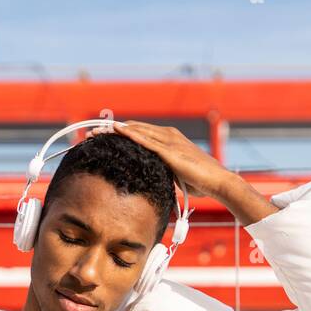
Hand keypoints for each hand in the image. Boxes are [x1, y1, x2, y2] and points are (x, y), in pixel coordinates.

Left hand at [90, 119, 276, 223]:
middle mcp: (168, 135)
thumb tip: (154, 181)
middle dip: (112, 130)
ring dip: (115, 130)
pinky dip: (130, 134)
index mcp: (169, 140)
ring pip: (137, 131)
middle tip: (92, 132)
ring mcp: (169, 141)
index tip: (103, 136)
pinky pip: (146, 139)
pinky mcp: (170, 150)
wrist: (218, 181)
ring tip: (96, 131)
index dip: (121, 133)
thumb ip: (165, 172)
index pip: (140, 133)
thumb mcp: (177, 175)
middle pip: (134, 128)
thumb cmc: (201, 181)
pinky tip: (116, 130)